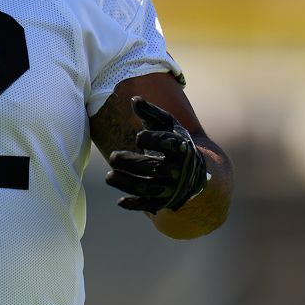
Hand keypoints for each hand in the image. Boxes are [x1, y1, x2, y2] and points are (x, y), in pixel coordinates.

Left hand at [105, 97, 208, 212]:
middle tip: (113, 157)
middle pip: (155, 168)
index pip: (169, 144)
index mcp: (181, 148)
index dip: (154, 140)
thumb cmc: (175, 142)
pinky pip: (149, 205)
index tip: (138, 137)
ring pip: (149, 187)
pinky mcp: (164, 201)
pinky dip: (136, 204)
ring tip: (109, 177)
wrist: (195, 172)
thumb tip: (134, 100)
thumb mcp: (168, 125)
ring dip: (128, 184)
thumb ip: (152, 112)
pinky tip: (121, 201)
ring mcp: (172, 187)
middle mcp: (178, 170)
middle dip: (133, 163)